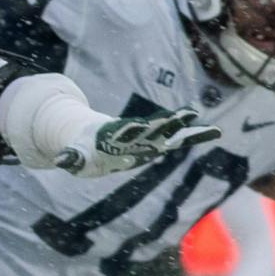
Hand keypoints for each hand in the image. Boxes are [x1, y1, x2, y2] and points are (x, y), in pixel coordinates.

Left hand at [55, 106, 220, 178]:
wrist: (94, 141)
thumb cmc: (83, 149)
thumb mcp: (75, 155)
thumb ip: (70, 158)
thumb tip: (60, 160)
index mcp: (114, 135)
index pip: (124, 130)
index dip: (131, 129)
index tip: (140, 125)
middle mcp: (134, 134)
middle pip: (151, 128)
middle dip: (164, 124)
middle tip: (182, 115)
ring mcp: (148, 138)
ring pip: (170, 131)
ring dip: (185, 127)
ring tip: (206, 123)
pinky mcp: (158, 143)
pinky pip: (180, 140)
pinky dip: (195, 136)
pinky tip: (214, 132)